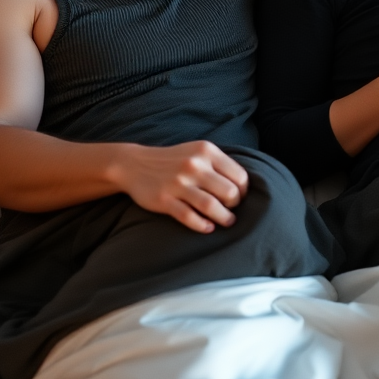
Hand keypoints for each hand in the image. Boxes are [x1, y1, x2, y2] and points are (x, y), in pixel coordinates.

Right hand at [114, 141, 248, 233]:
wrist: (134, 164)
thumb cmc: (173, 160)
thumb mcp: (197, 151)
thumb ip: (218, 163)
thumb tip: (244, 186)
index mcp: (206, 151)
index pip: (239, 176)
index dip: (243, 191)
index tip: (237, 197)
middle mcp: (194, 165)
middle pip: (229, 192)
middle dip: (234, 205)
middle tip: (231, 210)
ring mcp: (178, 182)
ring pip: (211, 206)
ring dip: (224, 218)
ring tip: (226, 222)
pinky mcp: (164, 199)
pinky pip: (189, 217)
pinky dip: (202, 225)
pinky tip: (208, 227)